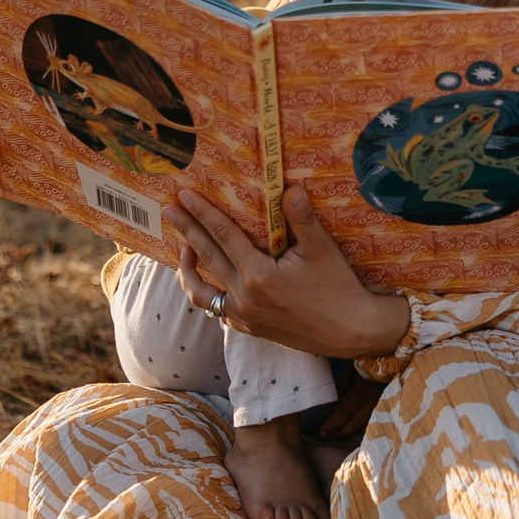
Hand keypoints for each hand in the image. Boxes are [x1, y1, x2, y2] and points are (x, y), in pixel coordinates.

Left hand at [163, 185, 408, 361]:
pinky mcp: (248, 327)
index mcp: (258, 275)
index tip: (184, 196)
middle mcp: (244, 297)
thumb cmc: (338, 288)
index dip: (202, 213)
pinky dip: (207, 292)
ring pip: (202, 292)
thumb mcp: (322, 249)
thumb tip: (290, 187)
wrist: (350, 331)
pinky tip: (208, 279)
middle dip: (186, 230)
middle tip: (168, 210)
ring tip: (182, 248)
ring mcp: (243, 315)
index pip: (223, 236)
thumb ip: (302, 218)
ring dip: (187, 269)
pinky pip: (216, 309)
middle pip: (206, 257)